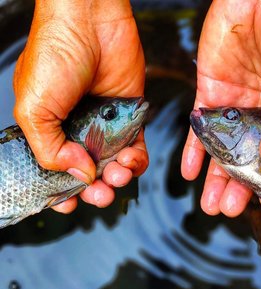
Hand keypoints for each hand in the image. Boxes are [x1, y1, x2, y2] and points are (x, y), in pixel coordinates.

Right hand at [13, 0, 147, 212]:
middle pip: (89, 175)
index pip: (57, 173)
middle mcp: (79, 132)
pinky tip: (132, 160)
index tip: (70, 204)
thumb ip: (49, 148)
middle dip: (95, 191)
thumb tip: (79, 173)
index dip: (63, 193)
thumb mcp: (34, 108)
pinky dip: (137, 162)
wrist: (90, 22)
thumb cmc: (55, 57)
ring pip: (115, 166)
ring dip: (118, 178)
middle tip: (100, 194)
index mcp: (52, 133)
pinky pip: (137, 149)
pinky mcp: (130, 118)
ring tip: (117, 174)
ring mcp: (106, 126)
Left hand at [181, 0, 260, 216]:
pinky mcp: (210, 94)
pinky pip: (199, 128)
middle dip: (236, 187)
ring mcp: (233, 107)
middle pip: (246, 160)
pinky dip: (194, 150)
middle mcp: (260, 116)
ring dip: (214, 178)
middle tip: (225, 210)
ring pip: (222, 150)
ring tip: (208, 203)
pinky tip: (190, 172)